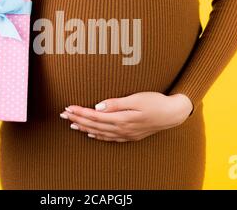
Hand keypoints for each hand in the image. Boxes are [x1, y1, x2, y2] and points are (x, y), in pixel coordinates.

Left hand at [59, 92, 192, 141]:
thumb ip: (116, 103)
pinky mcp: (130, 135)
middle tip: (63, 115)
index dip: (80, 112)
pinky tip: (92, 134)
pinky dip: (98, 136)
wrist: (172, 114)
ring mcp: (126, 134)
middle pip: (94, 125)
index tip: (68, 108)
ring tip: (72, 124)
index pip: (95, 116)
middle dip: (78, 120)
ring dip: (85, 128)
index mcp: (121, 119)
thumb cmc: (155, 102)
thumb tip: (98, 106)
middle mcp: (121, 129)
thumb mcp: (136, 99)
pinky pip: (110, 138)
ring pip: (100, 132)